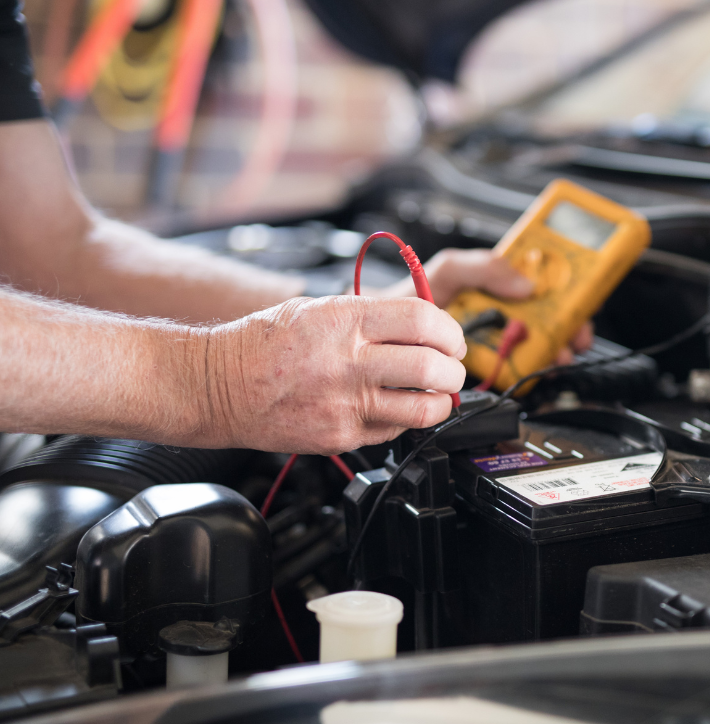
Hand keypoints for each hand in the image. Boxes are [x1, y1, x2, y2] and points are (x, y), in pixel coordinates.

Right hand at [201, 295, 465, 453]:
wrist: (219, 387)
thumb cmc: (266, 343)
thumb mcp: (319, 308)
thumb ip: (371, 314)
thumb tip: (424, 324)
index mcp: (344, 321)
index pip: (422, 320)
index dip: (449, 331)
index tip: (452, 339)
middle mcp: (347, 362)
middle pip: (430, 367)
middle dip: (454, 370)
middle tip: (452, 369)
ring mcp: (344, 403)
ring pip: (423, 408)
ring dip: (441, 402)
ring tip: (437, 394)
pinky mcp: (340, 436)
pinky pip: (393, 431)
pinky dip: (404, 420)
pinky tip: (395, 408)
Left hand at [369, 248, 593, 364]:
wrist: (375, 338)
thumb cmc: (406, 300)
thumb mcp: (445, 272)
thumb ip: (481, 267)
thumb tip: (523, 280)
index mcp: (494, 284)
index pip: (541, 282)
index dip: (566, 290)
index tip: (580, 298)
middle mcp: (498, 312)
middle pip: (548, 318)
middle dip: (569, 326)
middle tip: (576, 333)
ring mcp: (492, 341)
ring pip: (537, 347)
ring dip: (555, 350)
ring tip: (559, 352)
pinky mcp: (483, 370)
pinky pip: (515, 371)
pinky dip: (532, 371)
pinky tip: (538, 368)